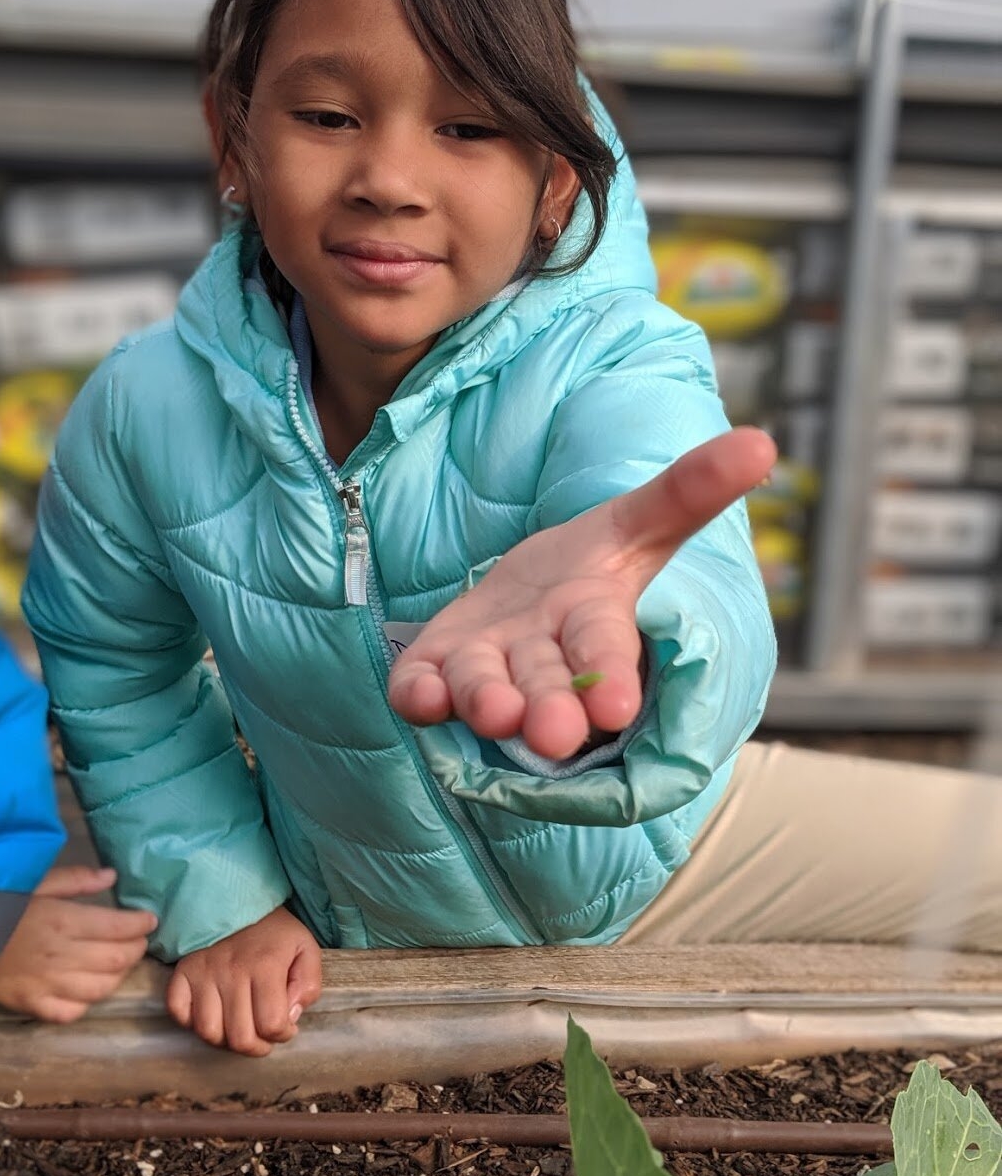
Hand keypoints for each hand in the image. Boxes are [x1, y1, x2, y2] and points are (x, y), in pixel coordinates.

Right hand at [0, 866, 157, 1022]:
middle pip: (117, 960)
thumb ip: (76, 879)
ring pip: (101, 989)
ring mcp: (47, 986)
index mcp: (64, 921)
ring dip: (120, 976)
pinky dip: (88, 1003)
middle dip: (137, 949)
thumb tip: (112, 877)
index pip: (120, 928)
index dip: (141, 925)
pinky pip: (71, 1013)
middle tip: (140, 940)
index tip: (150, 919)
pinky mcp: (32, 1005)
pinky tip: (91, 989)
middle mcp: (61, 957)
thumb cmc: (1, 905)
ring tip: (122, 963)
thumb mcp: (37, 882)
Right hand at [165, 906, 320, 1057]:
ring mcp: (203, 972)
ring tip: (239, 1026)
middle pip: (239, 1037)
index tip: (286, 1025)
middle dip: (257, 1046)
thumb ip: (309, 985)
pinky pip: (179, 1013)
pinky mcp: (182, 972)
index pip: (272, 1025)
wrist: (239, 901)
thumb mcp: (306, 949)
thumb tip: (291, 1016)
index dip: (283, 1034)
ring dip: (226, 1039)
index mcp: (265, 966)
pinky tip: (212, 1014)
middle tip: (263, 1035)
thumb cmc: (275, 933)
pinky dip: (192, 1023)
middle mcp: (231, 971)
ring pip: (208, 1032)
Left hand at [389, 427, 775, 759]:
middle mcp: (541, 656)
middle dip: (550, 707)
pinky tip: (416, 695)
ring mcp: (487, 665)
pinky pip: (422, 686)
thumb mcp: (637, 521)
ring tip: (493, 713)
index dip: (607, 675)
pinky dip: (417, 694)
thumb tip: (761, 441)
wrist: (520, 596)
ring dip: (485, 701)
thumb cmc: (589, 568)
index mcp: (595, 623)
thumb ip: (689, 490)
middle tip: (552, 734)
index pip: (604, 649)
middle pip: (545, 682)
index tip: (614, 710)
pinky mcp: (436, 668)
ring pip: (483, 688)